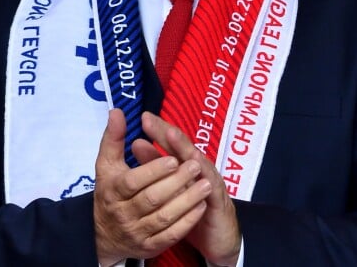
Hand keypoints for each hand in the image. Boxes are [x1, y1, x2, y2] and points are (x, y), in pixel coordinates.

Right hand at [93, 109, 211, 265]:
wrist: (103, 235)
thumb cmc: (109, 191)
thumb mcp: (106, 164)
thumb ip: (113, 137)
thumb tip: (117, 110)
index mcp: (113, 191)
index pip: (133, 181)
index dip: (154, 170)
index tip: (174, 158)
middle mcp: (124, 214)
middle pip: (152, 199)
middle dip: (176, 182)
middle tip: (197, 165)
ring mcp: (137, 233)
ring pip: (164, 218)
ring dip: (187, 201)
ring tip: (206, 184)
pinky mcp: (149, 247)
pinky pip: (170, 236)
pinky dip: (187, 222)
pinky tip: (201, 206)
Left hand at [135, 112, 241, 266]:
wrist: (219, 241)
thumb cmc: (193, 209)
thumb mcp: (172, 188)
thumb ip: (155, 165)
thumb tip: (137, 143)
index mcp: (186, 165)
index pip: (171, 143)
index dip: (158, 130)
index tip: (143, 116)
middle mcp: (199, 169)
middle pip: (182, 146)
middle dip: (166, 132)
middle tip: (149, 119)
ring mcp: (210, 182)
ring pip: (196, 161)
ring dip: (184, 147)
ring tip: (170, 133)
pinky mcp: (219, 200)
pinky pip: (211, 186)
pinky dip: (203, 174)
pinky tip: (195, 164)